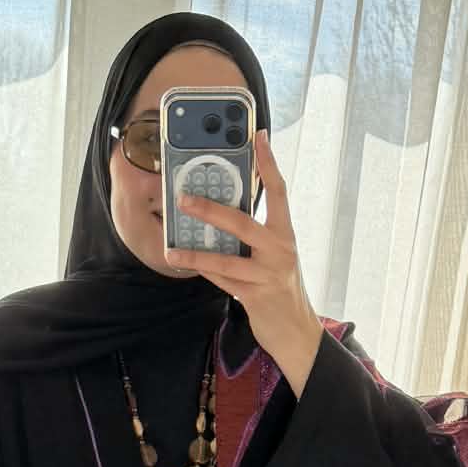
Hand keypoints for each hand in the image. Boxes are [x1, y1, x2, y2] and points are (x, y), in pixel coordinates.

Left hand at [166, 130, 324, 396]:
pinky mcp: (256, 296)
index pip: (278, 191)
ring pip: (226, 260)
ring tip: (171, 250)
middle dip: (211, 210)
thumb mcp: (274, 254)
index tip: (257, 136)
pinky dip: (204, 271)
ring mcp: (269, 274)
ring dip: (195, 254)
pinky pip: (224, 281)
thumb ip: (255, 234)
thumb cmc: (280, 286)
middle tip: (183, 199)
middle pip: (243, 224)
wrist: (295, 330)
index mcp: (285, 233)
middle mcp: (280, 250)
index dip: (268, 163)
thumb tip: (221, 209)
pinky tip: (185, 264)